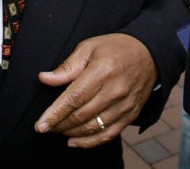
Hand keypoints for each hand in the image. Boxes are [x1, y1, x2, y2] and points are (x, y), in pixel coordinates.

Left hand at [34, 33, 156, 147]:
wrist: (150, 54)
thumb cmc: (115, 49)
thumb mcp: (89, 48)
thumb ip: (67, 66)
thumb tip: (45, 78)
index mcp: (102, 71)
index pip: (74, 98)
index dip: (55, 114)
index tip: (40, 125)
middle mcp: (115, 90)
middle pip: (81, 115)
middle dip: (59, 124)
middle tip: (45, 126)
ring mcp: (124, 105)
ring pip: (92, 128)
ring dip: (71, 132)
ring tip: (57, 130)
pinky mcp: (130, 115)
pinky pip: (108, 134)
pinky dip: (89, 142)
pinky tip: (74, 141)